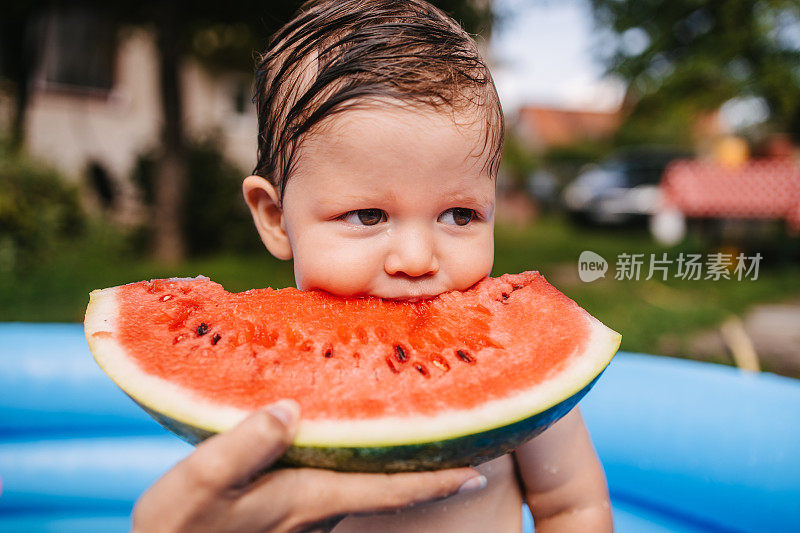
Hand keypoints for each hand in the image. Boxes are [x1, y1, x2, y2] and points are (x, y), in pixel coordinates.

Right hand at [132, 400, 486, 532]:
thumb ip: (244, 448)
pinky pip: (340, 479)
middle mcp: (318, 507)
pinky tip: (356, 436)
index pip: (389, 489)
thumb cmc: (177, 529)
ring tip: (420, 424)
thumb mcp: (198, 486)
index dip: (436, 480)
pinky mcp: (287, 507)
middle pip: (389, 485)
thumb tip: (290, 409)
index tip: (479, 468)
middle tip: (462, 432)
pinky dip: (361, 459)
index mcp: (308, 498)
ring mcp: (304, 511)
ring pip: (367, 482)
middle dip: (427, 464)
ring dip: (396, 459)